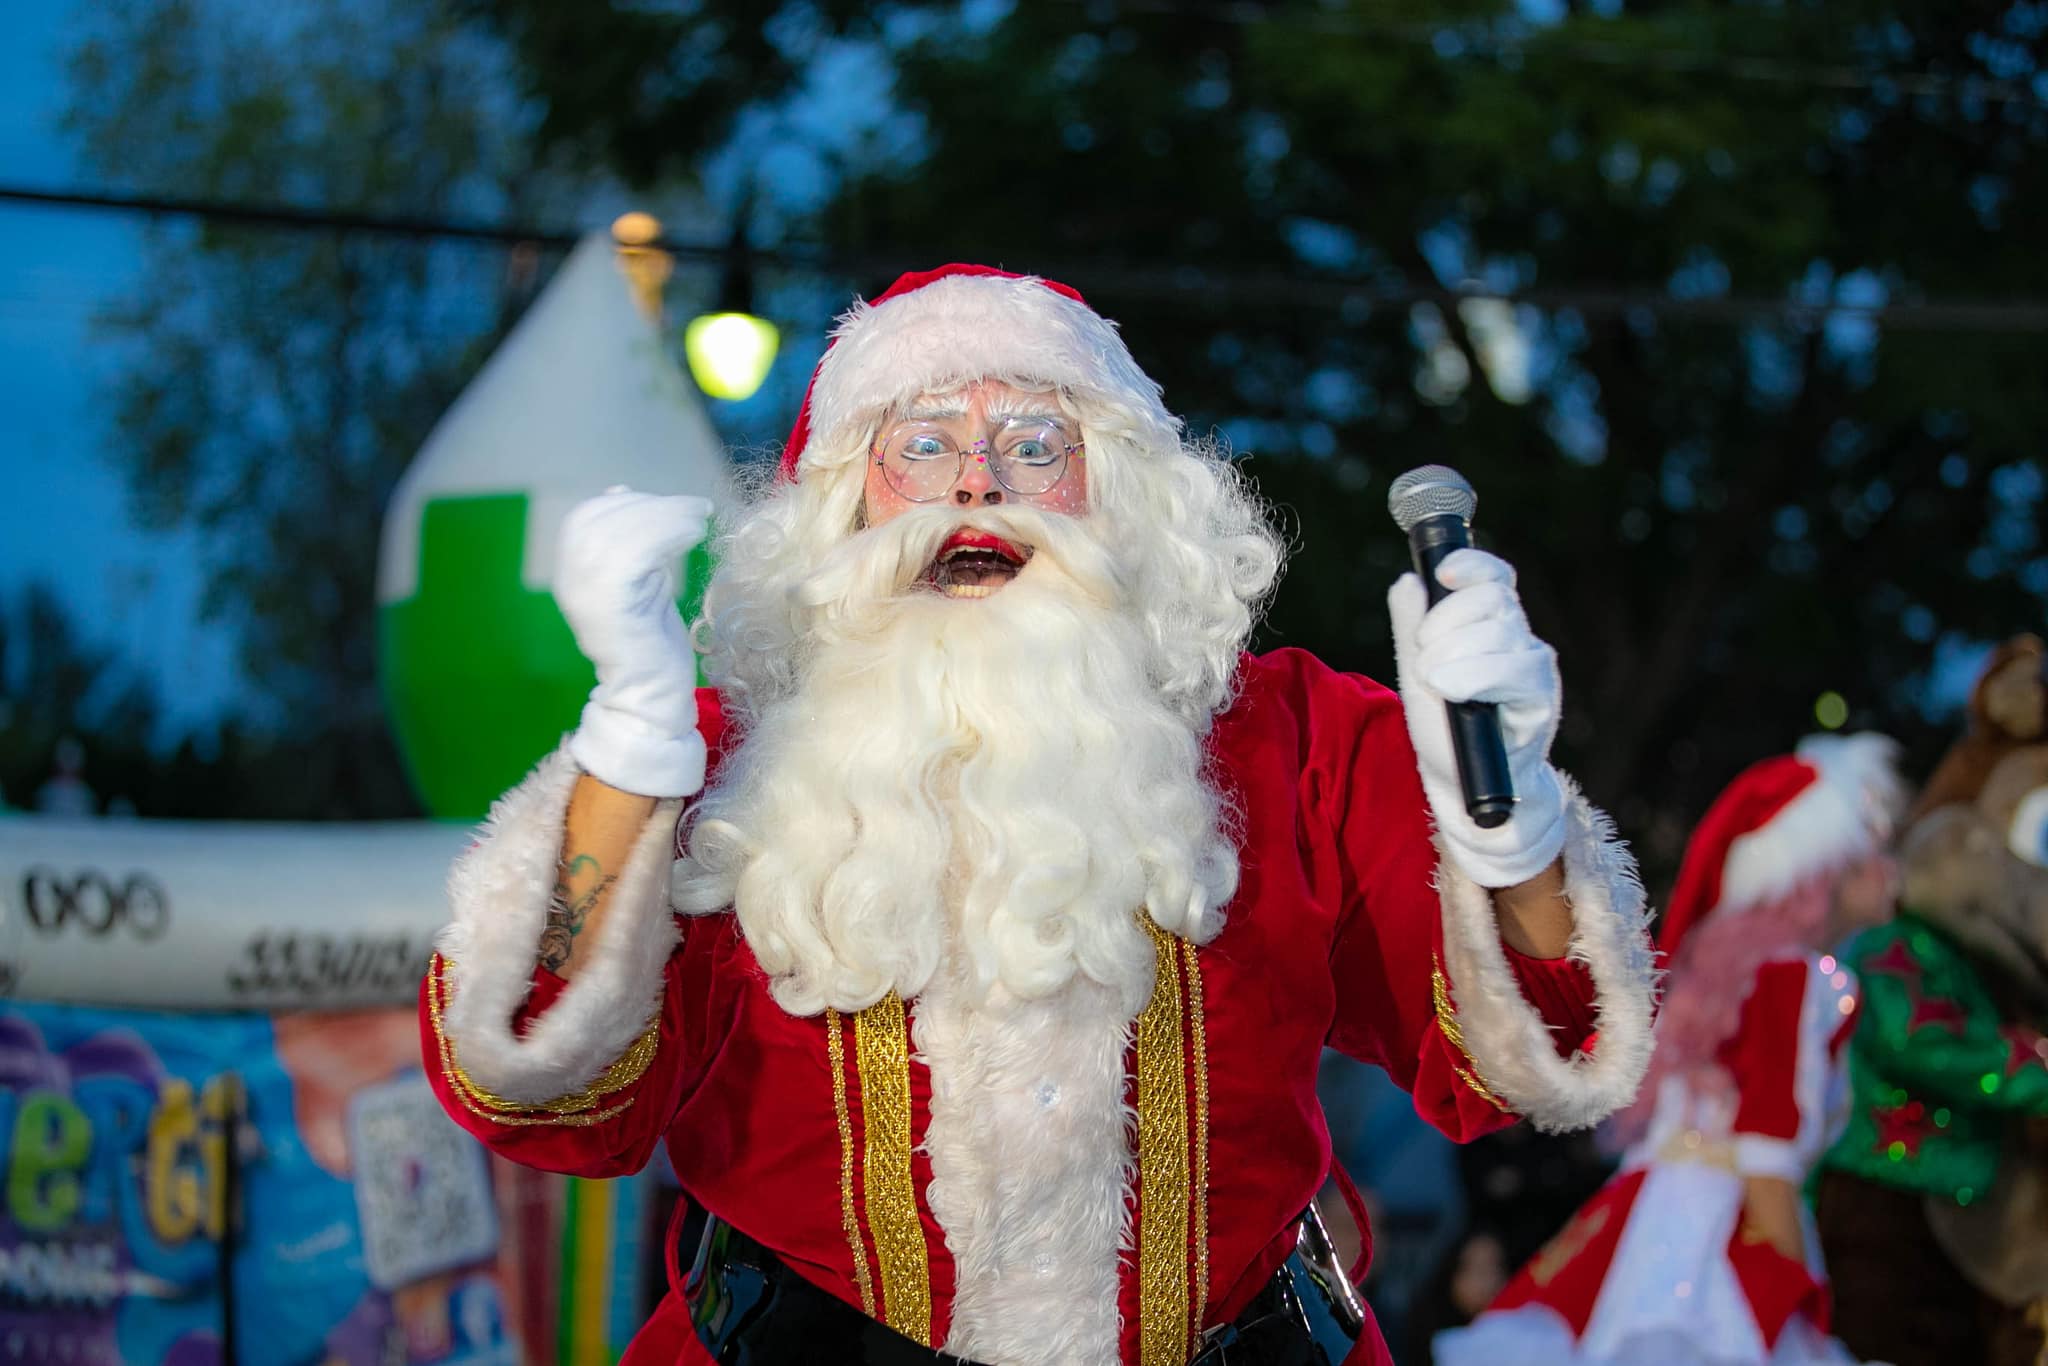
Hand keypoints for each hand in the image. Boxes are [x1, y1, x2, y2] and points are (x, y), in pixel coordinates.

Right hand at [555, 487, 713, 796]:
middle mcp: (570, 580)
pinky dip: (670, 534)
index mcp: (570, 572)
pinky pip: (637, 552)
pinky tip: (695, 536)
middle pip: (604, 517)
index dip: (632, 502)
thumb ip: (630, 543)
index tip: (675, 506)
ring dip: (668, 515)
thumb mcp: (640, 581)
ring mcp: (587, 594)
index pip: (589, 516)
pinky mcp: (612, 606)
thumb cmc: (651, 641)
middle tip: (697, 508)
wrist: (650, 698)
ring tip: (700, 520)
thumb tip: (623, 492)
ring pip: (622, 531)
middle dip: (655, 504)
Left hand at [1388, 547, 1565, 887]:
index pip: (1494, 578)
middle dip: (1446, 622)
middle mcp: (1519, 640)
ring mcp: (1533, 669)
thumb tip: (1407, 581)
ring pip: (1501, 633)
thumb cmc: (1443, 725)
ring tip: (1434, 682)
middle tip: (1423, 656)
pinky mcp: (1541, 701)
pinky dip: (1476, 677)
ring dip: (1455, 652)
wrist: (1462, 782)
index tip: (1444, 573)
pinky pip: (1515, 673)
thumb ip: (1411, 627)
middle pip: (1492, 600)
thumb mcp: (1415, 672)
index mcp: (1490, 625)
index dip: (1473, 566)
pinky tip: (1451, 689)